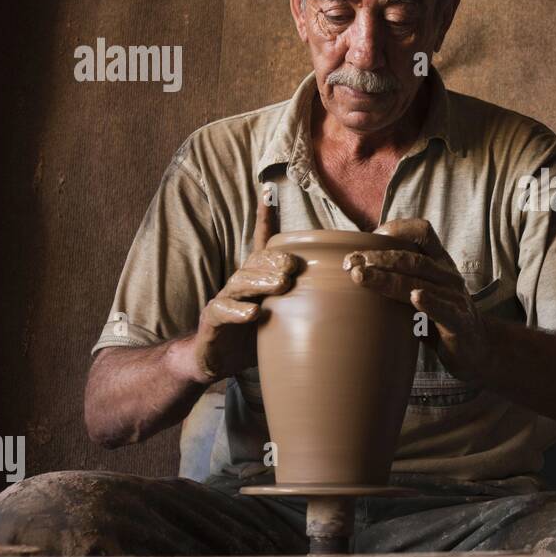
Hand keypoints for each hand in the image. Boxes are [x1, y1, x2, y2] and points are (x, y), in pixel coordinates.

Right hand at [186, 193, 300, 382]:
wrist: (213, 361)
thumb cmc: (252, 338)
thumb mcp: (281, 319)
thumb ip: (303, 306)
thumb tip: (344, 298)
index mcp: (256, 280)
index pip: (262, 246)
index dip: (264, 220)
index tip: (269, 194)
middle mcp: (239, 285)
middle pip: (255, 263)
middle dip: (275, 260)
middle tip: (296, 265)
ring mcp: (223, 301)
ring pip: (240, 282)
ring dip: (262, 281)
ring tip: (281, 284)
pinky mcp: (211, 322)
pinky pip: (222, 311)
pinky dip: (237, 311)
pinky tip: (253, 313)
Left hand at [344, 218, 490, 381]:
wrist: (477, 349)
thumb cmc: (440, 320)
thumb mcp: (422, 293)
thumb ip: (399, 280)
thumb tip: (357, 271)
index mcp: (440, 263)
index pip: (423, 233)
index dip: (396, 229)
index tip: (369, 236)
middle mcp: (448, 275)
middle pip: (412, 258)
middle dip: (378, 258)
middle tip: (349, 263)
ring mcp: (455, 298)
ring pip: (420, 282)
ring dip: (388, 278)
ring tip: (362, 277)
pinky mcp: (460, 322)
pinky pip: (445, 310)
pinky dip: (430, 302)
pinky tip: (415, 297)